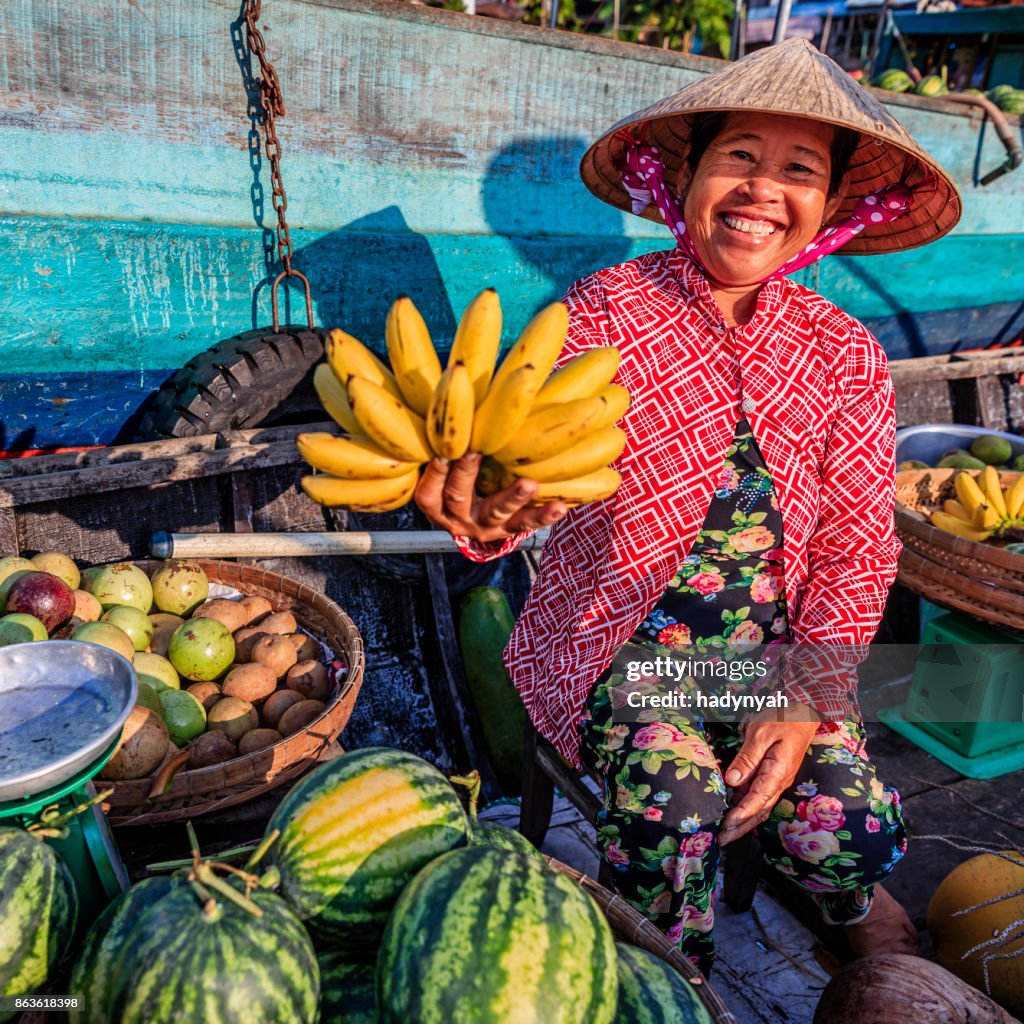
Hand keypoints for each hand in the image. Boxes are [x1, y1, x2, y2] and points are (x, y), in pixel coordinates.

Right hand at [414, 454, 568, 543]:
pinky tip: (559, 506)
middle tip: (475, 452)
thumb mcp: (442, 466)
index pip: (429, 492)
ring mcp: (486, 526)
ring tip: (529, 484)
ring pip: (498, 513)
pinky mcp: (510, 529)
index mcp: (436, 504)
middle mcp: (458, 518)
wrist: (474, 519)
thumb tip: (442, 397)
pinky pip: (527, 523)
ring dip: (513, 497)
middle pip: (459, 498)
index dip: (434, 472)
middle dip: (467, 473)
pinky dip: (544, 515)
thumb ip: (442, 444)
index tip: (442, 449)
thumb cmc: (456, 476)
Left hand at [717, 703, 820, 846]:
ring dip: (744, 821)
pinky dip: (748, 807)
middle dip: (741, 827)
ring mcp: (778, 780)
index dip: (742, 814)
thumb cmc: (782, 719)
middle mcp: (780, 781)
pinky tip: (735, 812)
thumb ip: (747, 757)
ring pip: (760, 806)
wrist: (803, 712)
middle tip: (722, 840)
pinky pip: (760, 796)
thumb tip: (733, 780)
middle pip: (759, 810)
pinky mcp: (774, 775)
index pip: (758, 800)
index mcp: (778, 772)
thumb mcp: (761, 733)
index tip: (727, 825)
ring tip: (727, 833)